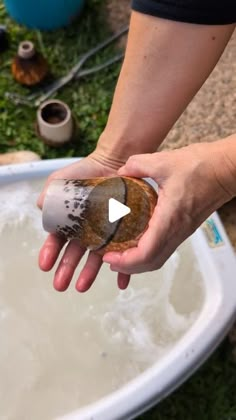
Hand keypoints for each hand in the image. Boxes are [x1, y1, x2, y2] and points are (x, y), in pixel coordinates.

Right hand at [38, 153, 130, 291]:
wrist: (113, 164)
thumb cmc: (85, 172)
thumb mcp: (62, 180)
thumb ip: (50, 192)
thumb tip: (41, 205)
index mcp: (70, 223)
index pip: (58, 241)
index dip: (50, 253)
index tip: (45, 264)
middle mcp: (87, 233)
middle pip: (75, 254)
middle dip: (66, 270)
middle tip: (60, 284)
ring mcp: (105, 235)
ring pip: (96, 258)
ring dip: (88, 274)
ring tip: (82, 286)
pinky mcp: (123, 234)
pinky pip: (125, 254)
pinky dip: (124, 270)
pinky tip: (121, 283)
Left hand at [103, 142, 232, 274]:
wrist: (226, 169)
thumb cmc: (202, 166)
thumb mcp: (163, 161)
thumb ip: (137, 165)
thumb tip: (121, 171)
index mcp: (169, 218)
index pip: (146, 253)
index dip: (125, 261)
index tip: (108, 256)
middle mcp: (176, 231)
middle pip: (151, 262)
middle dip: (128, 267)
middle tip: (109, 259)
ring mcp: (182, 232)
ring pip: (159, 258)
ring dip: (138, 262)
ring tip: (119, 255)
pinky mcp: (184, 228)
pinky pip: (164, 249)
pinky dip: (148, 253)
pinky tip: (136, 242)